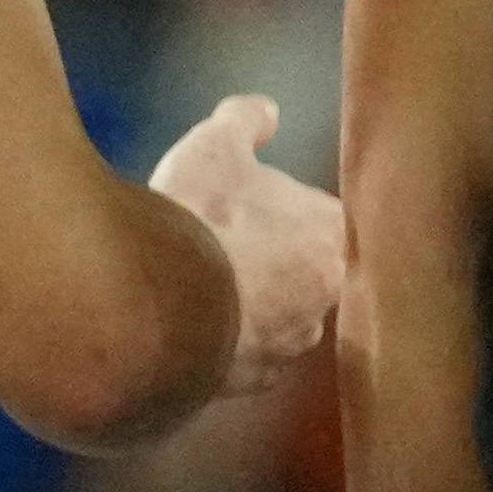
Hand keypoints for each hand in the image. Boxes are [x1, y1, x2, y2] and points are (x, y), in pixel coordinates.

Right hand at [147, 95, 342, 395]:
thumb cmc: (198, 217)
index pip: (325, 222)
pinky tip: (196, 329)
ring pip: (280, 320)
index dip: (287, 216)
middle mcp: (329, 294)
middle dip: (272, 264)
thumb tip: (263, 110)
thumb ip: (245, 121)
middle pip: (307, 274)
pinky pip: (247, 359)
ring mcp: (293, 342)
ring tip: (206, 292)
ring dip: (251, 308)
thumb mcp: (216, 147)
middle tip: (226, 252)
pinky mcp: (255, 380)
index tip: (255, 214)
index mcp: (332, 235)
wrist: (160, 305)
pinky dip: (225, 344)